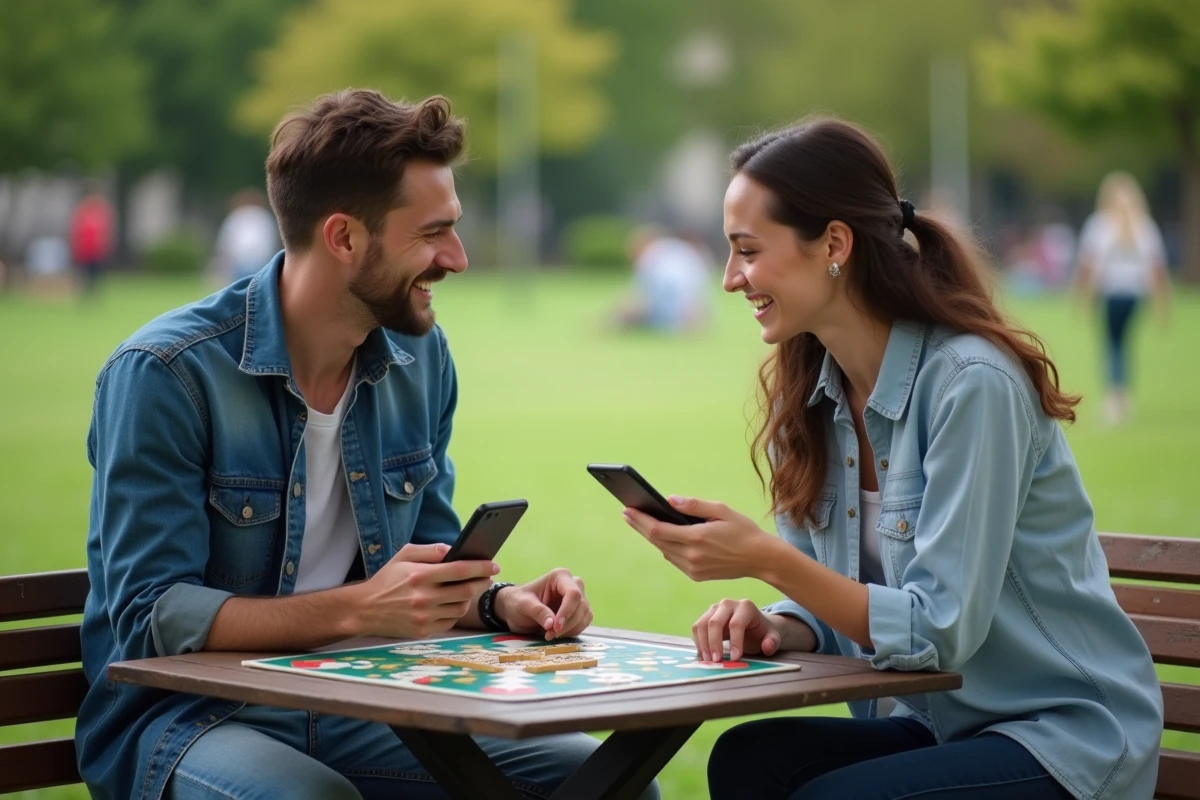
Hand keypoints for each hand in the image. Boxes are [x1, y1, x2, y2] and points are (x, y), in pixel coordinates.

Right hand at [353, 543, 497, 638]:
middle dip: (481, 583)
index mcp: (420, 575)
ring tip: (466, 590)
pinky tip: (451, 604)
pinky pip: (450, 621)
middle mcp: (424, 597)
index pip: (460, 570)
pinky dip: (455, 612)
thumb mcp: (404, 556)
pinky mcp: (423, 630)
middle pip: (466, 591)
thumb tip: (454, 550)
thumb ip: (430, 551)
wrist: (364, 609)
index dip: (480, 567)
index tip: (493, 565)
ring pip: (461, 608)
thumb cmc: (386, 580)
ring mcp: (424, 616)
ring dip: (468, 598)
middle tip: (487, 578)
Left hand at [495, 568, 592, 639]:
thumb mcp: (522, 605)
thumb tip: (552, 624)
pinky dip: (573, 631)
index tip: (555, 627)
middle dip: (567, 623)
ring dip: (570, 629)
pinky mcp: (579, 611)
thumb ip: (537, 611)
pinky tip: (558, 634)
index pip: (573, 593)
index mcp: (560, 576)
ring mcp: (578, 598)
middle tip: (550, 634)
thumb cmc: (517, 602)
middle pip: (582, 605)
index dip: (567, 611)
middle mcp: (573, 584)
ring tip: (550, 634)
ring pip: (585, 615)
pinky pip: (584, 622)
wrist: (514, 610)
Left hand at [623, 496, 774, 580]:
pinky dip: (666, 547)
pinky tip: (662, 537)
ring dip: (652, 537)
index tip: (627, 509)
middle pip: (656, 541)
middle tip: (627, 513)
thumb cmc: (743, 530)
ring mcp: (693, 569)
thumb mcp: (721, 510)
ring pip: (664, 551)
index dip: (640, 520)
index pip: (657, 530)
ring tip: (641, 522)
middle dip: (640, 526)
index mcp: (696, 538)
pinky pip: (674, 559)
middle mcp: (691, 556)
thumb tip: (669, 500)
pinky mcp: (696, 576)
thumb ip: (694, 506)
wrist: (760, 558)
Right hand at [693, 599, 784, 661]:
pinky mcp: (706, 615)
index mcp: (746, 607)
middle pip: (715, 622)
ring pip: (702, 624)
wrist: (754, 625)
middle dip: (714, 643)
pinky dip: (698, 642)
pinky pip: (697, 627)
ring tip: (709, 661)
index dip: (735, 641)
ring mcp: (715, 608)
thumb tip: (767, 647)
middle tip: (716, 661)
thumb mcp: (773, 637)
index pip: (736, 623)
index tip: (735, 658)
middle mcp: (728, 604)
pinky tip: (704, 655)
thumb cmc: (762, 632)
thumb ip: (772, 642)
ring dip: (703, 644)